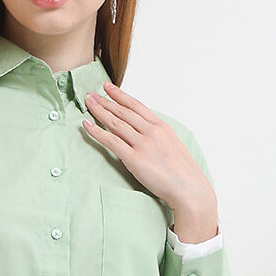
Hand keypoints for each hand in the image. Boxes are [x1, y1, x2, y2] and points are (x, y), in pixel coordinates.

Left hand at [81, 82, 215, 213]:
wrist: (189, 188)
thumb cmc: (182, 173)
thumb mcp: (173, 146)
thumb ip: (158, 137)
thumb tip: (146, 134)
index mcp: (161, 127)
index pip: (136, 106)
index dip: (120, 95)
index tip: (108, 87)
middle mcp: (151, 132)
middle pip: (123, 112)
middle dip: (105, 101)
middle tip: (90, 94)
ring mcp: (143, 144)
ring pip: (116, 123)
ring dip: (100, 111)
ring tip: (88, 104)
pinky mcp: (134, 159)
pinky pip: (111, 141)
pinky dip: (97, 131)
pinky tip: (87, 125)